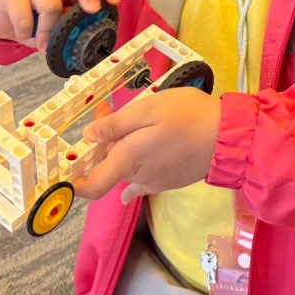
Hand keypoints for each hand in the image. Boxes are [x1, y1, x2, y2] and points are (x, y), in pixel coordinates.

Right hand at [0, 0, 120, 51]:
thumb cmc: (34, 18)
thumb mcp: (58, 23)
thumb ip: (74, 29)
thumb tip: (92, 48)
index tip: (114, 3)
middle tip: (92, 10)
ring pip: (50, 3)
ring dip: (49, 30)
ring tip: (44, 45)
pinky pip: (23, 15)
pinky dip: (25, 31)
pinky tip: (24, 35)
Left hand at [77, 88, 221, 201]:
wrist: (230, 137)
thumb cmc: (188, 116)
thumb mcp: (148, 109)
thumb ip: (116, 125)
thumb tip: (88, 138)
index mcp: (128, 159)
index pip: (92, 186)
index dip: (74, 184)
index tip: (64, 172)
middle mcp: (138, 176)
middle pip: (109, 167)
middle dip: (103, 142)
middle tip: (107, 109)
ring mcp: (156, 182)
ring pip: (128, 168)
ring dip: (123, 147)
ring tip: (132, 118)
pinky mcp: (171, 181)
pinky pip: (144, 178)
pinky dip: (137, 167)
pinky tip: (136, 169)